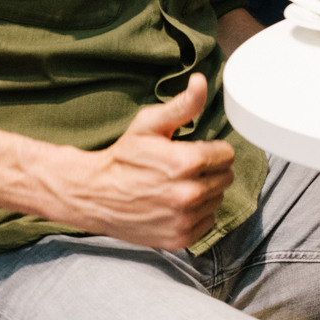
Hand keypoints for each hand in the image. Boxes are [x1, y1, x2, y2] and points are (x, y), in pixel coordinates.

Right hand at [43, 73, 234, 250]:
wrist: (93, 195)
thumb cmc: (123, 157)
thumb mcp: (150, 124)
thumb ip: (183, 105)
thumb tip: (201, 81)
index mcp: (187, 163)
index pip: (227, 154)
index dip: (211, 150)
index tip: (192, 150)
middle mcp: (188, 194)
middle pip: (225, 177)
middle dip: (209, 170)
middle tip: (183, 169)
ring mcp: (183, 219)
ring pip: (217, 200)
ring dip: (203, 192)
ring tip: (176, 186)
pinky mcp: (178, 238)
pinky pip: (207, 223)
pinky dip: (196, 215)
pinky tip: (175, 205)